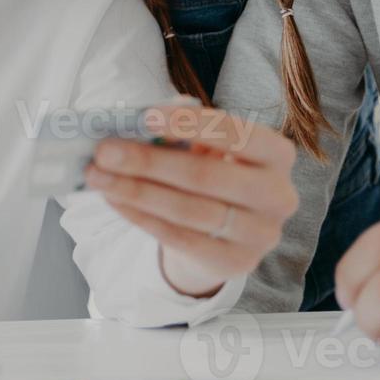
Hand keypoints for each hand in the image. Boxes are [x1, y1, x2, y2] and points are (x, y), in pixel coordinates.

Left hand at [84, 106, 297, 297]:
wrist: (229, 233)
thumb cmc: (216, 174)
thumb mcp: (209, 148)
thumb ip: (184, 132)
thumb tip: (136, 121)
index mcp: (278, 155)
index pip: (236, 134)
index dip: (188, 123)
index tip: (143, 116)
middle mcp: (279, 196)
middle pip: (205, 176)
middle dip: (149, 161)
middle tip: (105, 150)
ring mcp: (261, 235)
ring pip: (188, 210)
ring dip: (136, 191)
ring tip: (99, 176)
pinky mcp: (235, 263)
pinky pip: (180, 239)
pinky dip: (141, 217)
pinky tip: (115, 200)